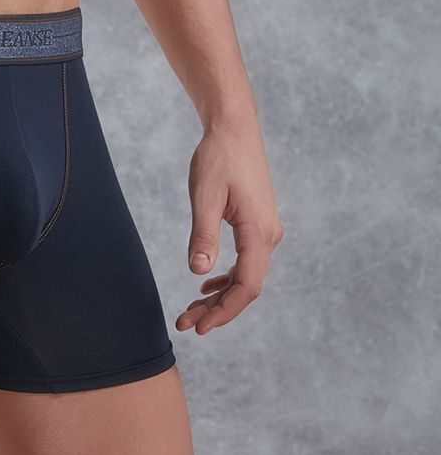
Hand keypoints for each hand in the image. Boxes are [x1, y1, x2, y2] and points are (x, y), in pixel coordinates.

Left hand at [175, 117, 282, 335]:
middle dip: (217, 309)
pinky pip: (246, 260)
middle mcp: (269, 235)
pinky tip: (206, 283)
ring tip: (191, 309)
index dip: (224, 311)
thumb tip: (198, 273)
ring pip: (246, 275)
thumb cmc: (219, 156)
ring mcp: (266, 229)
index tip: (199, 327)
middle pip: (247, 286)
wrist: (234, 127)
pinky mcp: (258, 223)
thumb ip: (203, 234)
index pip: (248, 286)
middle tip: (185, 324)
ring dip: (220, 295)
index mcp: (259, 231)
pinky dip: (227, 276)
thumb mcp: (205, 195)